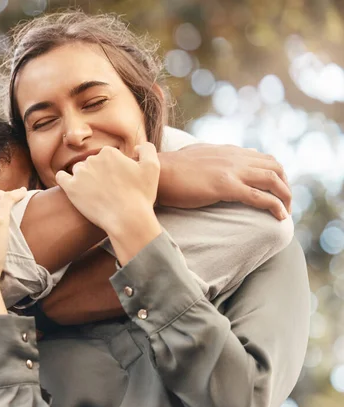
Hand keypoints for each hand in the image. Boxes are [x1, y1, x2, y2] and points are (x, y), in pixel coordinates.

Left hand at [55, 145, 161, 264]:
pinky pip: (61, 177)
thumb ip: (146, 149)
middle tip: (107, 190)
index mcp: (109, 152)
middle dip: (99, 173)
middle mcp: (93, 159)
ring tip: (94, 194)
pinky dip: (64, 180)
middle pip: (92, 163)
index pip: (107, 157)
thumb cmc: (141, 196)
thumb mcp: (153, 167)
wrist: (128, 220)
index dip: (113, 169)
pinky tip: (71, 187)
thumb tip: (135, 147)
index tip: (118, 182)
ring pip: (79, 171)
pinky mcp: (71, 188)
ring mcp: (80, 173)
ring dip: (84, 178)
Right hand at [157, 144, 290, 219]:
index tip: (275, 190)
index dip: (275, 174)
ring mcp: (231, 171)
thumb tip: (219, 158)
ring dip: (285, 196)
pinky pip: (260, 196)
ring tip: (286, 212)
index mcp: (227, 152)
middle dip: (286, 185)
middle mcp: (234, 157)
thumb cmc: (169, 169)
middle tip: (285, 203)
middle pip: (275, 167)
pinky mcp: (226, 186)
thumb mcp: (194, 156)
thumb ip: (211, 156)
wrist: (156, 173)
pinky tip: (280, 217)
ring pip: (273, 180)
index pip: (263, 158)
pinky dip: (275, 206)